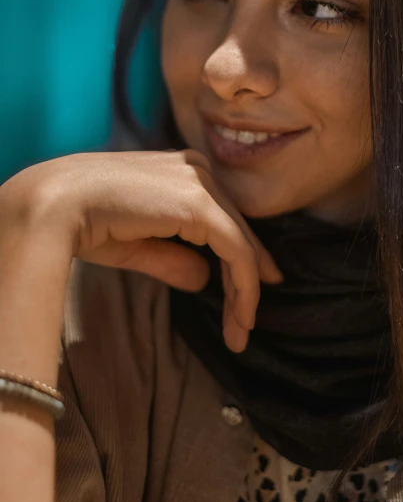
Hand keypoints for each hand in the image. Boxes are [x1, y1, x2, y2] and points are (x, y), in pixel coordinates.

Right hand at [2, 149, 283, 352]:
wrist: (56, 205)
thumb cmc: (84, 221)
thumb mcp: (137, 244)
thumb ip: (172, 257)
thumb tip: (203, 279)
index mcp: (182, 171)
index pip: (223, 219)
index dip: (241, 258)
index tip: (247, 295)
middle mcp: (197, 169)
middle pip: (236, 231)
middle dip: (245, 281)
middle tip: (244, 324)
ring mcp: (201, 184)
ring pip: (241, 244)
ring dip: (245, 292)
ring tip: (240, 331)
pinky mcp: (201, 205)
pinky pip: (237, 252)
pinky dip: (244, 288)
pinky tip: (240, 317)